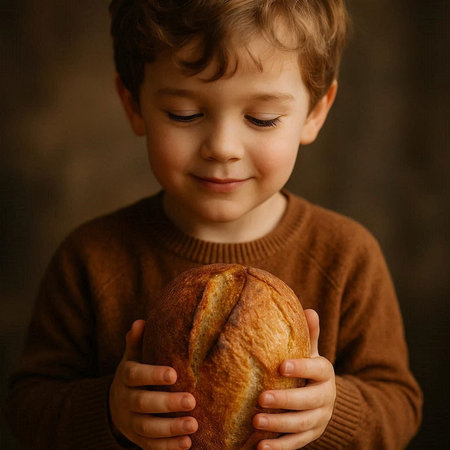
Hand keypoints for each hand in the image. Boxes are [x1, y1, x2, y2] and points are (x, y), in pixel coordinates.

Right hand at [109, 320, 197, 449]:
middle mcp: (126, 401)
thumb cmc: (134, 375)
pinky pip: (151, 446)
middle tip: (191, 401)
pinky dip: (168, 447)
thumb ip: (136, 342)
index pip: (136, 375)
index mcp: (126, 377)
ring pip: (148, 428)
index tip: (174, 374)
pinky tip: (187, 444)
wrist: (115, 407)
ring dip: (171, 428)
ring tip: (193, 425)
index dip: (153, 374)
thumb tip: (141, 321)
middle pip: (144, 403)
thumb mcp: (132, 358)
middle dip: (167, 403)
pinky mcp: (138, 440)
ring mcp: (131, 423)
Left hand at [253, 309, 335, 448]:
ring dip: (279, 425)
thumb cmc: (308, 368)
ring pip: (302, 425)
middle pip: (309, 401)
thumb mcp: (310, 351)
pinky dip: (280, 447)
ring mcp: (319, 419)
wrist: (323, 396)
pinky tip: (261, 447)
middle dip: (286, 401)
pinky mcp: (311, 436)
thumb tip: (309, 310)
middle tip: (261, 398)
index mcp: (325, 373)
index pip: (318, 369)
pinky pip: (297, 444)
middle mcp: (326, 397)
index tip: (281, 366)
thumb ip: (309, 335)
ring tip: (256, 421)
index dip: (302, 368)